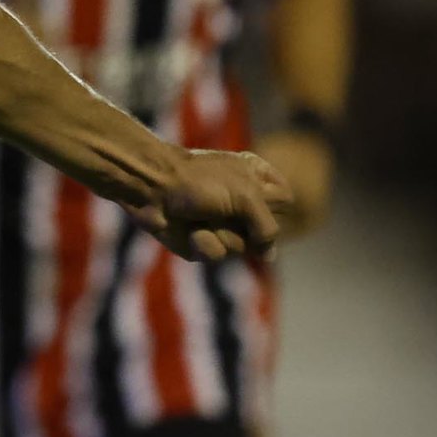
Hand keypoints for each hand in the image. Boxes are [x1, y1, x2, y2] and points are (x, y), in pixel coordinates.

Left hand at [130, 149, 291, 262]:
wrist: (150, 188)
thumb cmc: (198, 181)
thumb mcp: (246, 195)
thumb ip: (268, 227)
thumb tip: (268, 257)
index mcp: (255, 179)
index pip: (286, 200)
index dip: (273, 203)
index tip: (251, 192)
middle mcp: (241, 203)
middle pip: (266, 231)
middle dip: (246, 223)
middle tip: (221, 205)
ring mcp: (222, 223)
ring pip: (242, 247)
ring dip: (222, 232)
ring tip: (200, 216)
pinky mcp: (203, 242)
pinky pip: (218, 254)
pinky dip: (205, 243)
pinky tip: (190, 231)